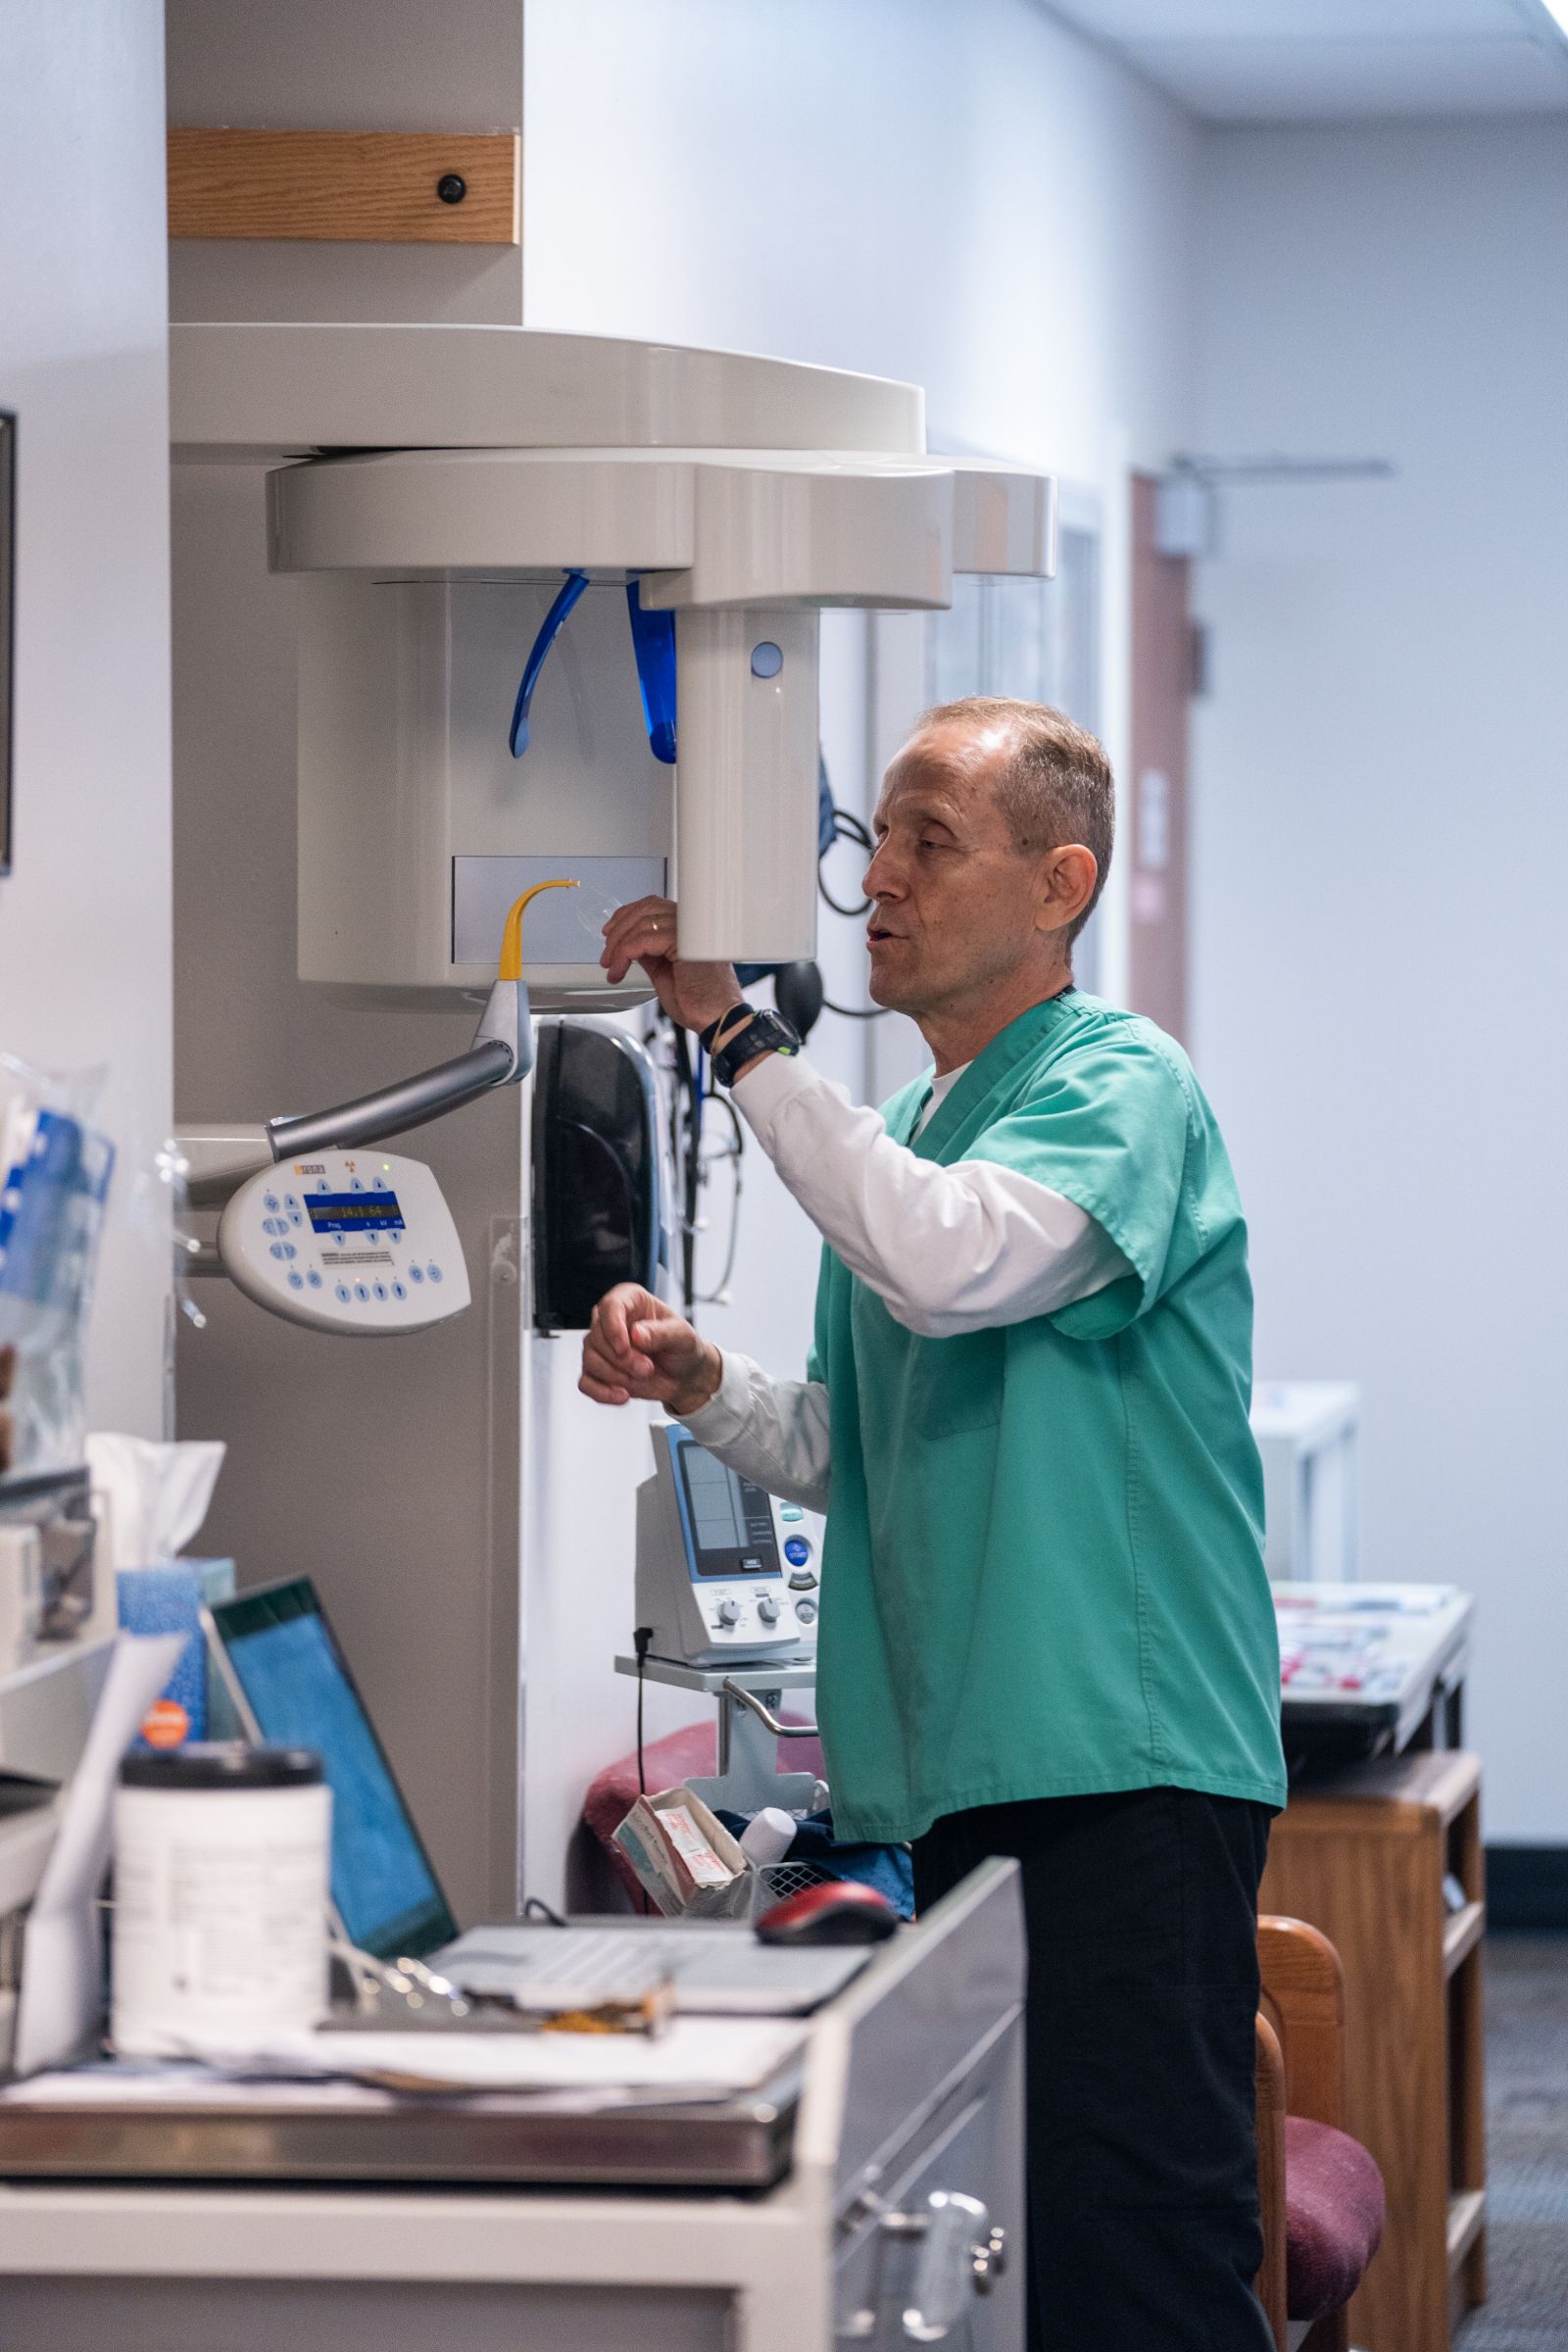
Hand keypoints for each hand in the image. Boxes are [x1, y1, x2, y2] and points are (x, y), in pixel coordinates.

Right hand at [579, 1284, 723, 1414]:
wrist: (684, 1377)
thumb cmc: (683, 1349)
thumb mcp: (683, 1337)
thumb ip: (662, 1333)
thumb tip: (636, 1333)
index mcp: (631, 1300)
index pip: (610, 1306)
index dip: (613, 1328)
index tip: (624, 1348)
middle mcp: (612, 1321)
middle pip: (597, 1337)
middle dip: (622, 1360)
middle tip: (647, 1368)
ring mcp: (602, 1346)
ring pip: (590, 1359)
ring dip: (616, 1376)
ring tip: (641, 1378)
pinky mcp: (598, 1371)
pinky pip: (586, 1382)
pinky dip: (602, 1392)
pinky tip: (623, 1395)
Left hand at [600, 896, 740, 1033]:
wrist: (717, 1020)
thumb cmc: (700, 1002)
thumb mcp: (664, 971)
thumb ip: (649, 953)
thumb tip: (628, 944)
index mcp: (689, 929)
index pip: (653, 905)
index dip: (626, 916)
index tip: (610, 934)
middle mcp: (692, 925)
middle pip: (645, 908)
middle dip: (618, 930)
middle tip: (607, 954)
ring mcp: (690, 932)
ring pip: (641, 922)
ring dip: (618, 946)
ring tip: (612, 967)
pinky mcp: (685, 944)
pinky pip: (643, 940)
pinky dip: (625, 954)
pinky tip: (620, 971)